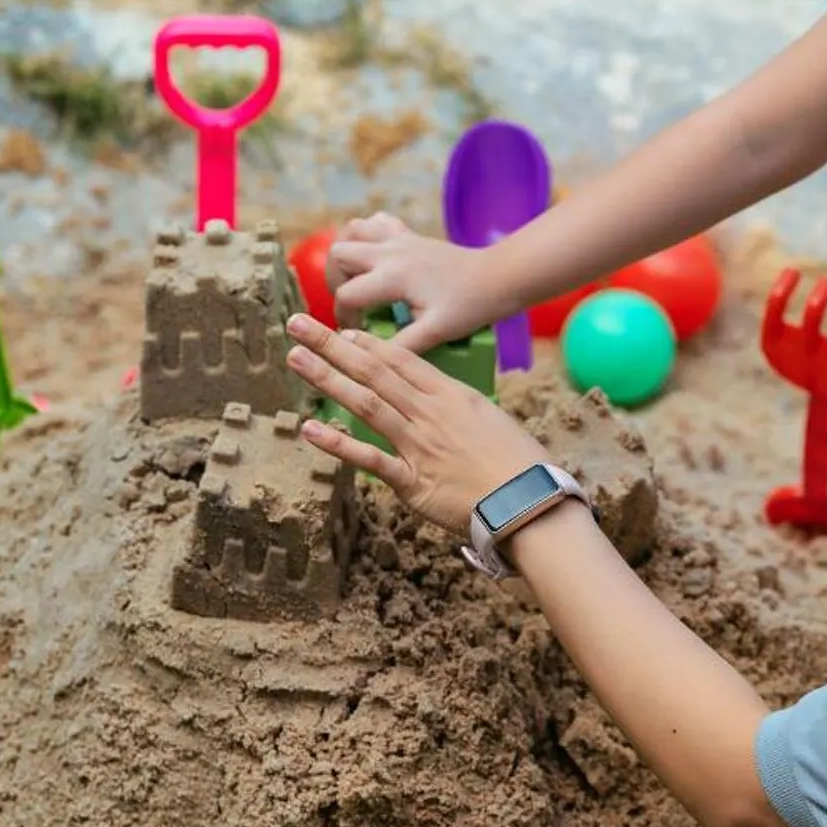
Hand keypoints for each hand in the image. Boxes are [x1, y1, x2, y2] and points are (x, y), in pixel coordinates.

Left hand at [284, 313, 552, 534]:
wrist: (530, 501)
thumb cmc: (520, 463)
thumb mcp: (491, 420)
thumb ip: (458, 408)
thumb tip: (438, 401)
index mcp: (451, 395)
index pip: (402, 360)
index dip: (368, 343)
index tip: (343, 329)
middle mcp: (430, 413)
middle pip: (374, 371)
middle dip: (332, 345)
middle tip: (298, 324)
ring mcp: (418, 444)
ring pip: (365, 403)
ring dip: (328, 378)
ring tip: (296, 358)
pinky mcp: (412, 481)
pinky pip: (370, 459)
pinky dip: (338, 444)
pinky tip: (312, 429)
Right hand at [325, 214, 504, 352]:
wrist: (498, 277)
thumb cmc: (470, 306)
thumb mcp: (435, 332)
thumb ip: (398, 346)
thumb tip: (364, 355)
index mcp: (392, 276)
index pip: (346, 295)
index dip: (343, 318)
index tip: (358, 333)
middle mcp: (390, 251)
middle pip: (338, 256)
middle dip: (336, 282)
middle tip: (354, 305)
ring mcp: (399, 238)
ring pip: (352, 231)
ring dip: (346, 255)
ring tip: (357, 279)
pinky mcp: (410, 235)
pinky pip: (376, 222)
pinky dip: (366, 235)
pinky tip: (375, 256)